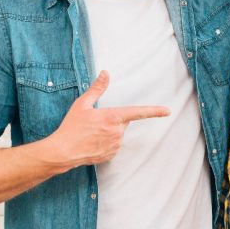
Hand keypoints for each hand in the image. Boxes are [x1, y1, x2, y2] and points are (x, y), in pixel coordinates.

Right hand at [47, 71, 169, 167]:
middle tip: (94, 122)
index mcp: (112, 117)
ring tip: (90, 133)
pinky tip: (92, 142)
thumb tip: (105, 73)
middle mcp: (117, 132)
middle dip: (112, 120)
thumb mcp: (82, 104)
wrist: (62, 151)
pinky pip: (113, 145)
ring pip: (118, 134)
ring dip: (108, 132)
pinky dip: (105, 142)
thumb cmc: (71, 127)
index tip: (167, 111)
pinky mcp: (111, 155)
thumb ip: (97, 88)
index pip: (138, 112)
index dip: (154, 111)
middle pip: (122, 122)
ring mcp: (115, 145)